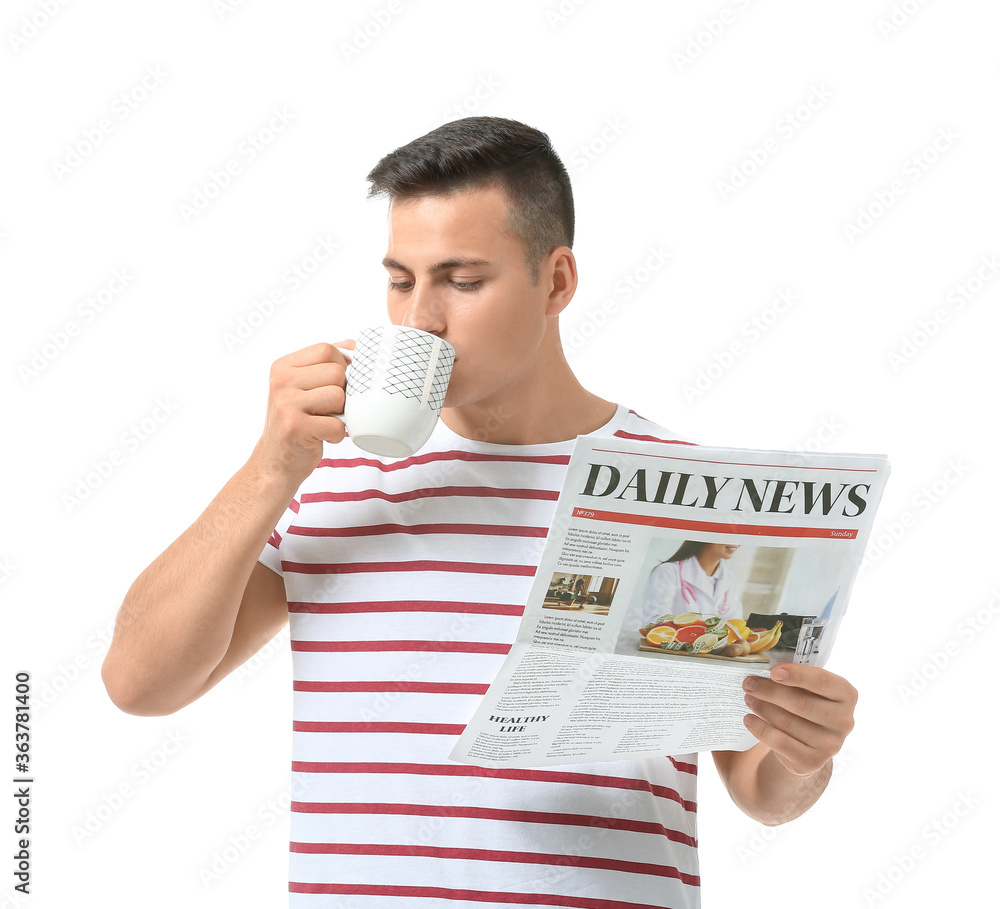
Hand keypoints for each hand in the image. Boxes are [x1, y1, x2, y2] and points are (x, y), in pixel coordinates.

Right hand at [253, 341, 353, 483]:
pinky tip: (322, 436)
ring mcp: (286, 403)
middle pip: (336, 372)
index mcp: (283, 366)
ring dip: (340, 414)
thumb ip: (324, 364)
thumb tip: (355, 344)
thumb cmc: (297, 422)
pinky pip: (337, 425)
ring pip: (339, 396)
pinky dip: (337, 435)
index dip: (341, 367)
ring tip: (324, 421)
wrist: (275, 461)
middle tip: (328, 409)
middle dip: (342, 393)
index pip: (326, 349)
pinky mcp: (295, 427)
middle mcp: (281, 381)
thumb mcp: (303, 387)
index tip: (334, 385)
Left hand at [741, 663, 856, 776]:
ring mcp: (831, 744)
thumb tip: (762, 670)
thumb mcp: (809, 689)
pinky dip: (761, 729)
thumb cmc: (807, 704)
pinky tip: (749, 719)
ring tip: (748, 698)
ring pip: (787, 722)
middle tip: (748, 684)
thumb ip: (795, 679)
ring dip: (762, 708)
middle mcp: (844, 721)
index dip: (797, 675)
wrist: (809, 743)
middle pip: (800, 703)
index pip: (822, 681)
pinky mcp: (814, 762)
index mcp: (846, 695)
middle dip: (770, 691)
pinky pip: (781, 743)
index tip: (773, 671)